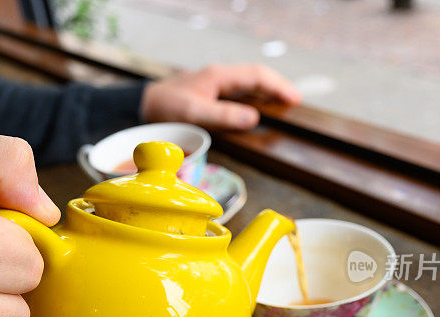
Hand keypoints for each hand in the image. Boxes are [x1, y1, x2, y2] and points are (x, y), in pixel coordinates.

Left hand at [140, 63, 300, 129]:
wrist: (144, 106)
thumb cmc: (165, 107)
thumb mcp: (193, 113)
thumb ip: (222, 115)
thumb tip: (253, 118)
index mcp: (219, 76)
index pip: (257, 75)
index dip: (278, 86)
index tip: (294, 100)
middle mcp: (220, 77)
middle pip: (257, 77)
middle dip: (278, 87)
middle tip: (296, 102)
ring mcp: (216, 85)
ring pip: (250, 84)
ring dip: (268, 93)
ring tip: (284, 105)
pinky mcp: (212, 94)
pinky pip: (240, 93)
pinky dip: (255, 99)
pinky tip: (260, 109)